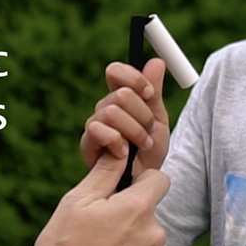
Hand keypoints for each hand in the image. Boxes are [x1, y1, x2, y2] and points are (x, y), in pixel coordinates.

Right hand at [33, 152, 169, 245]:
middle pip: (151, 218)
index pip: (159, 179)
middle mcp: (155, 236)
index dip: (141, 183)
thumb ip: (105, 172)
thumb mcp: (76, 201)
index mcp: (138, 208)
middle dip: (131, 222)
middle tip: (99, 237)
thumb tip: (120, 148)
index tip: (122, 196)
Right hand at [80, 58, 169, 175]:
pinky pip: (97, 130)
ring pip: (111, 112)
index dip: (134, 79)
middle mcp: (104, 108)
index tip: (150, 94)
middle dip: (142, 115)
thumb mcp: (158, 120)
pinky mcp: (87, 144)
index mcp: (120, 98)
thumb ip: (154, 93)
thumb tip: (157, 62)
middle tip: (149, 132)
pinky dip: (116, 142)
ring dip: (133, 131)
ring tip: (140, 146)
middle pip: (120, 94)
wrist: (143, 184)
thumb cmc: (150, 153)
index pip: (116, 72)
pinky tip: (122, 155)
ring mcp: (94, 125)